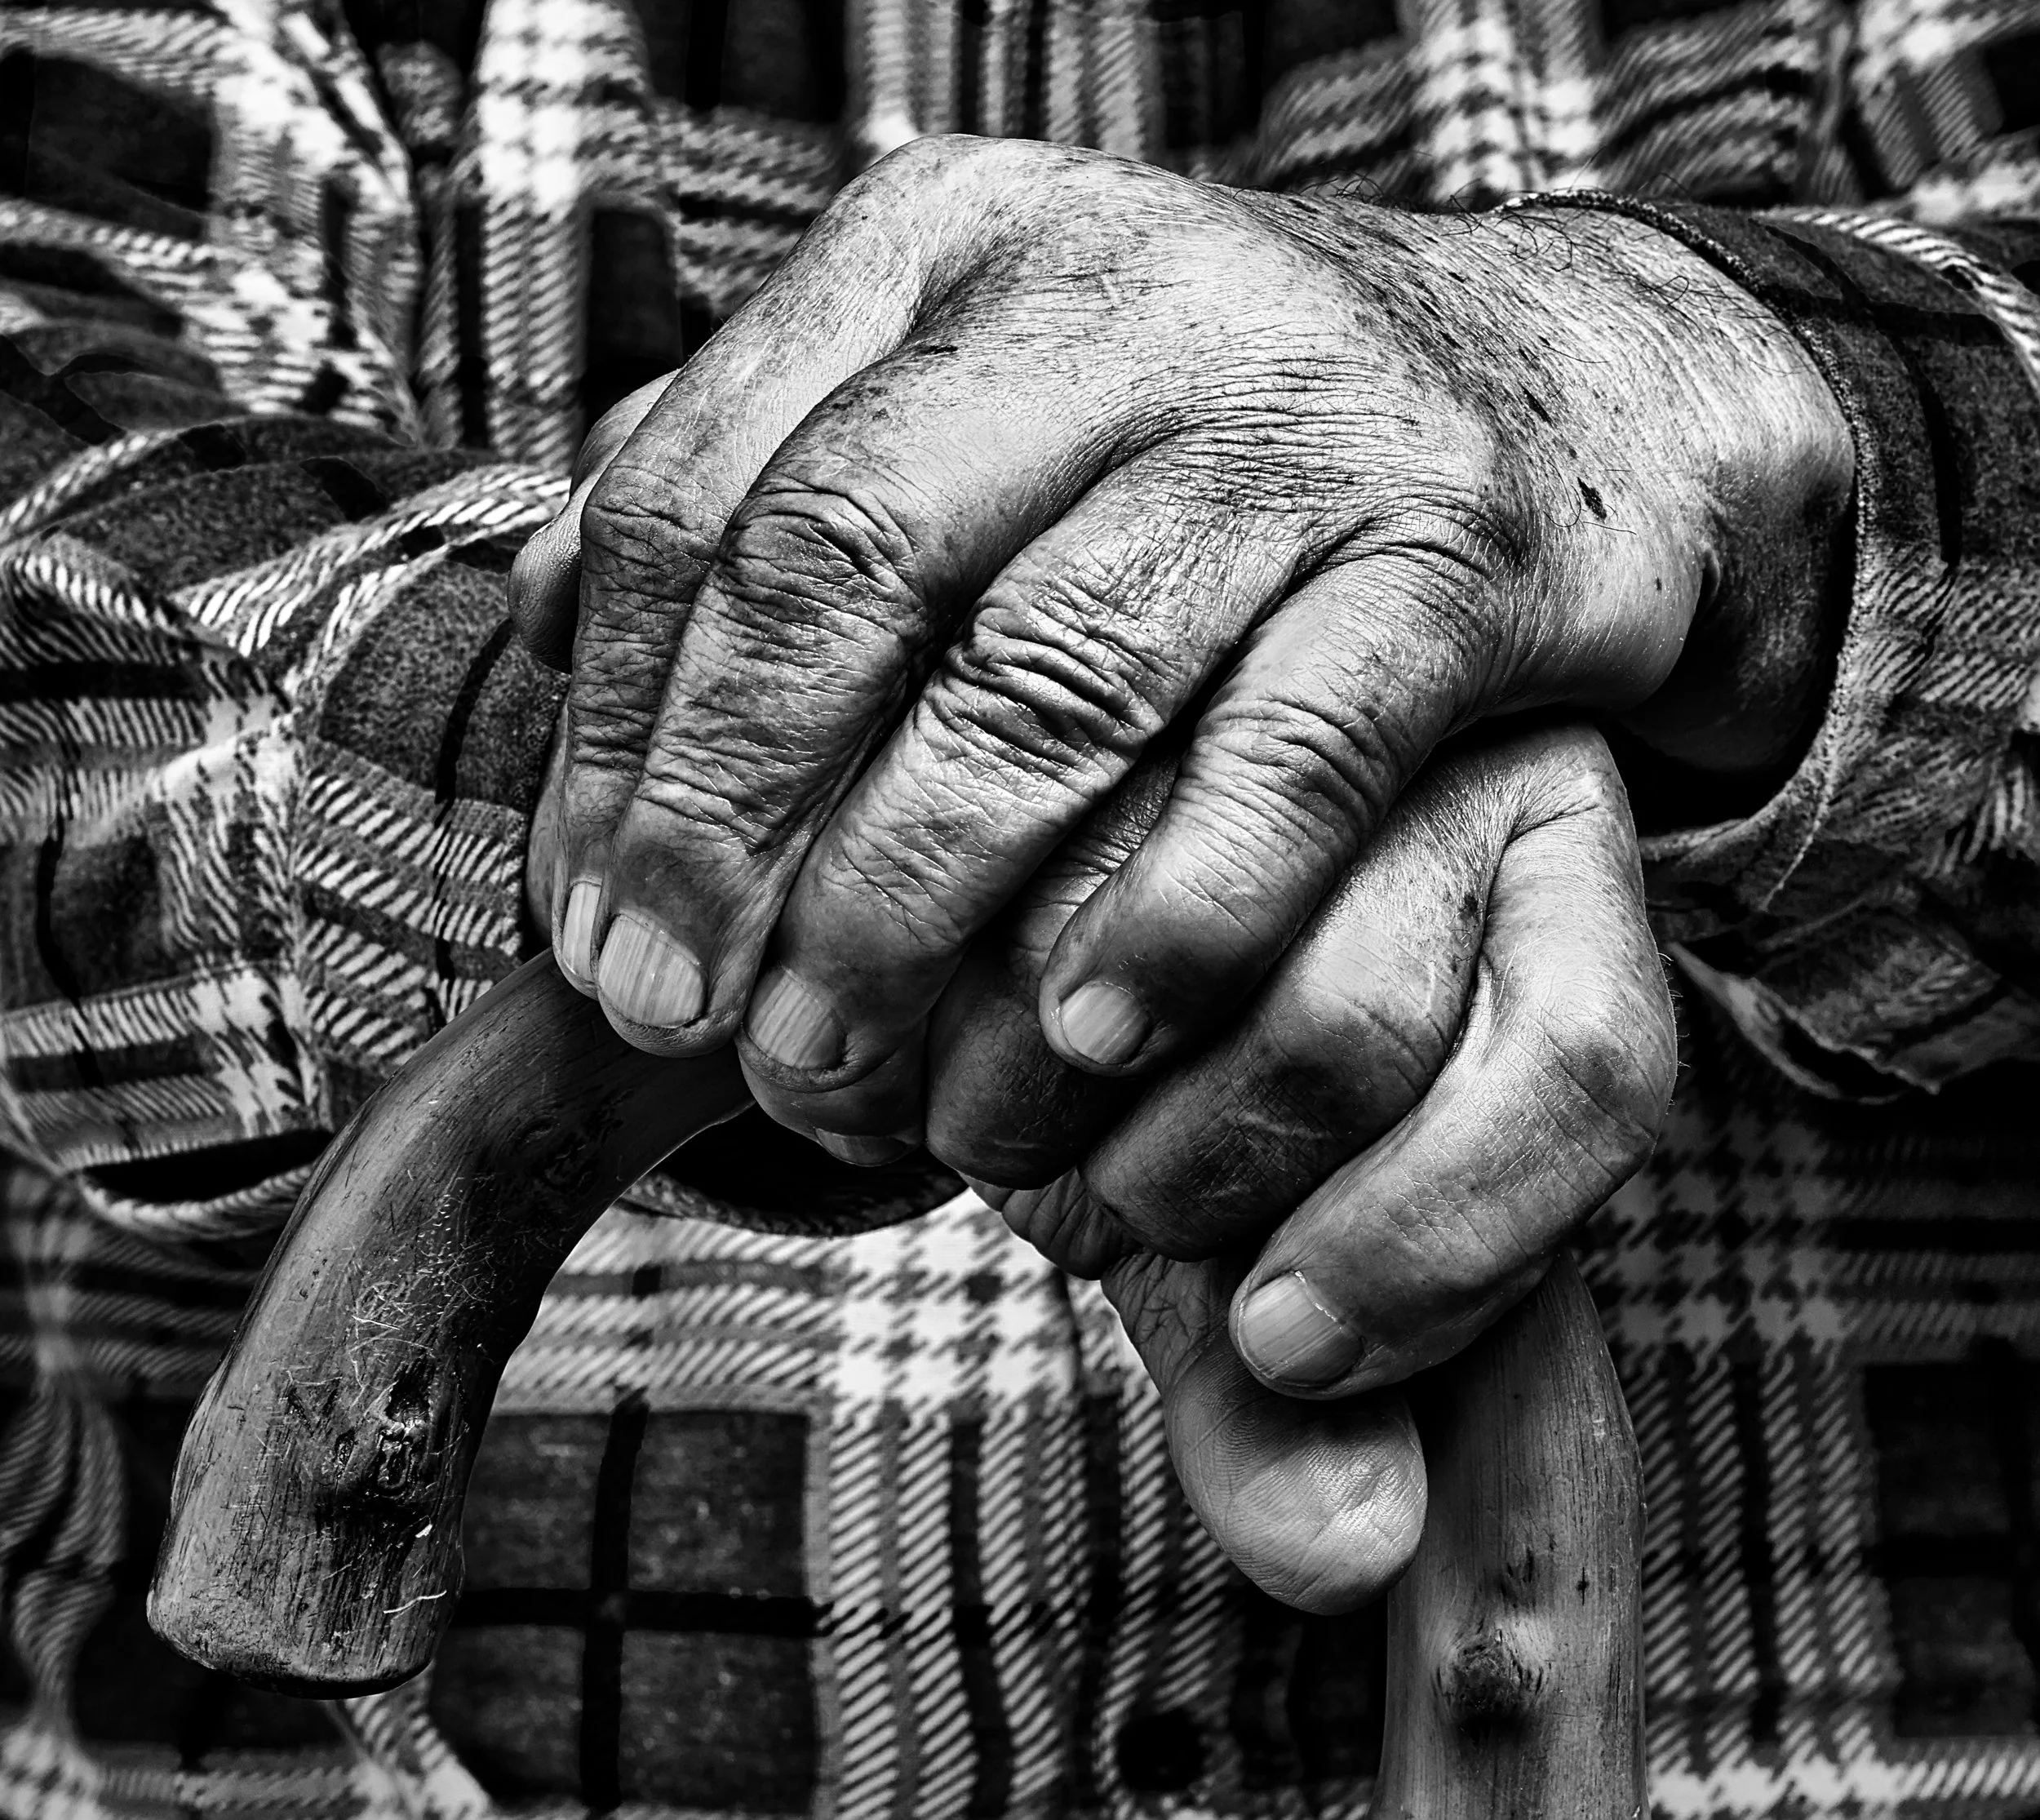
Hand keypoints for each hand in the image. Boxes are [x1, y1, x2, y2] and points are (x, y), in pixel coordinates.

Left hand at [511, 137, 1842, 1160]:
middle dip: (723, 817)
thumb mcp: (974, 400)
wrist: (1561, 388)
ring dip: (911, 900)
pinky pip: (1289, 754)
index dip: (611, 726)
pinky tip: (1080, 1036)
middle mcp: (1114, 294)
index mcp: (951, 248)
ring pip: (1047, 676)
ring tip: (833, 1066)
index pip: (704, 486)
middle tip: (670, 1010)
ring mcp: (1296, 413)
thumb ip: (768, 476)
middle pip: (844, 567)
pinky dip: (1171, 912)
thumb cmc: (1209, 449)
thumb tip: (535, 609)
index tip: (587, 913)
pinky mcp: (1457, 545)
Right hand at [957, 722, 1673, 1609]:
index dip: (1442, 1236)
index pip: (1584, 1069)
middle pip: (1349, 1029)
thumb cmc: (1165, 1104)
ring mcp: (1258, 702)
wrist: (983, 922)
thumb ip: (1296, 1409)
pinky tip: (919, 1056)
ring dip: (1051, 1119)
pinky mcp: (1071, 702)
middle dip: (1186, 1181)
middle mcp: (1441, 769)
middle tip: (1111, 1191)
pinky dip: (949, 1037)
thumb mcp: (1247, 1256)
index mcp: (1551, 910)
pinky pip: (1000, 907)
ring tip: (1012, 1109)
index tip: (1281, 1345)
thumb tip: (1350, 1557)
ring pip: (1167, 964)